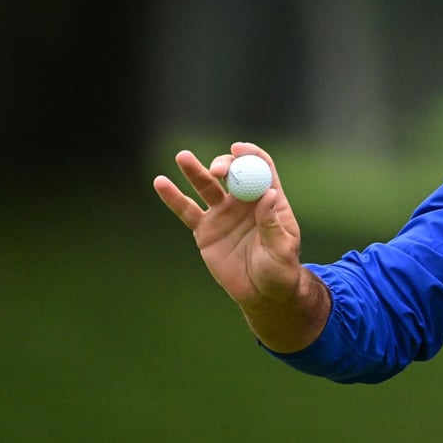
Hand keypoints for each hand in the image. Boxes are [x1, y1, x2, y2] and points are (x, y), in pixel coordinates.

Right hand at [153, 142, 302, 309]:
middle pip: (233, 173)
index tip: (238, 149)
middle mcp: (245, 201)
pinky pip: (187, 211)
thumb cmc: (280, 270)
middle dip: (224, 165)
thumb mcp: (281, 248)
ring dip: (195, 170)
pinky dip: (173, 197)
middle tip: (216, 169)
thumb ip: (272, 223)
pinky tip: (160, 182)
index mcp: (269, 200)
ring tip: (183, 157)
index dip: (250, 155)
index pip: (261, 168)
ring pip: (207, 187)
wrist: (261, 293)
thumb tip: (270, 194)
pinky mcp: (205, 229)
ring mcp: (223, 213)